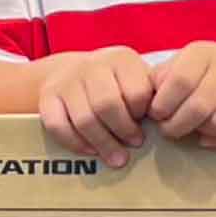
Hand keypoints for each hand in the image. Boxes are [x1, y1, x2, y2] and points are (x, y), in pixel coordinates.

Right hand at [36, 47, 154, 167]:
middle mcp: (92, 65)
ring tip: (117, 157)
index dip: (142, 113)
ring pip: (85, 120)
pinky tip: (91, 150)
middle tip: (134, 144)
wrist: (71, 71)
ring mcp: (67, 81)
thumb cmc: (115, 83)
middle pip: (108, 106)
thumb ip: (152, 94)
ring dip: (103, 143)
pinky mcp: (47, 97)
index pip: (136, 91)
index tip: (147, 124)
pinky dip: (76, 143)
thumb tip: (167, 121)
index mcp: (121, 59)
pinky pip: (58, 126)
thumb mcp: (136, 78)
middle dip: (123, 131)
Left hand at [149, 41, 215, 150]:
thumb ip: (161, 79)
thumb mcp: (183, 65)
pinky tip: (212, 140)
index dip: (164, 105)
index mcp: (201, 53)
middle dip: (178, 127)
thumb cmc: (209, 72)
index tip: (157, 116)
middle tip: (171, 131)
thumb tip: (141, 99)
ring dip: (203, 134)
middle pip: (199, 107)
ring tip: (195, 131)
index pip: (178, 82)